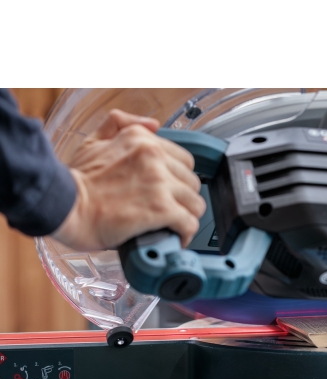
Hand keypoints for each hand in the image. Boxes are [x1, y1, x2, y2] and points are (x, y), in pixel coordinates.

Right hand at [52, 109, 204, 250]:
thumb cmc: (77, 180)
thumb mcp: (94, 141)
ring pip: (195, 203)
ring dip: (186, 217)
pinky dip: (185, 234)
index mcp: (143, 140)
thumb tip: (153, 124)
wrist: (63, 205)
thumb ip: (121, 124)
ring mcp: (160, 184)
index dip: (178, 180)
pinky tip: (176, 238)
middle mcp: (155, 158)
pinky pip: (189, 223)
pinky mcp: (161, 209)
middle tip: (171, 212)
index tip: (171, 193)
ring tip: (173, 226)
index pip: (183, 161)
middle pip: (192, 183)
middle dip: (183, 200)